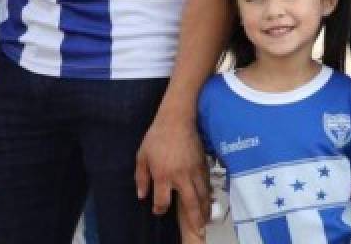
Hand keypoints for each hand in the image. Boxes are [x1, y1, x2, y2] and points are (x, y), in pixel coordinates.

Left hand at [134, 113, 208, 236]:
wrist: (177, 119)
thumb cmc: (157, 137)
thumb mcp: (142, 156)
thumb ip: (141, 178)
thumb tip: (142, 196)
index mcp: (163, 175)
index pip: (162, 201)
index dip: (159, 209)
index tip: (158, 210)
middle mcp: (181, 176)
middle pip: (190, 204)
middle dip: (194, 220)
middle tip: (198, 232)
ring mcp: (194, 171)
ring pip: (202, 195)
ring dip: (204, 210)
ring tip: (205, 221)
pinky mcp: (203, 164)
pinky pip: (207, 184)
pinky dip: (208, 195)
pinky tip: (208, 201)